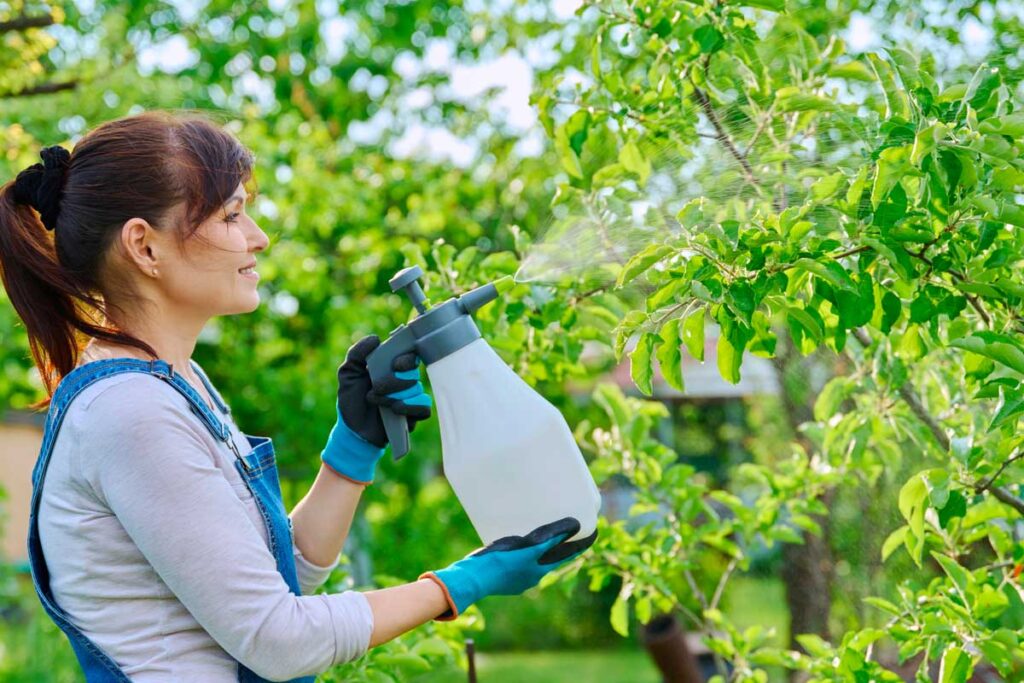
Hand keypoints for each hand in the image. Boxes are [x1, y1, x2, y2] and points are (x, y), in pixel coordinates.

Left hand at [320, 335, 431, 483]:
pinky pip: (424, 408)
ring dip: (394, 395)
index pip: (410, 354)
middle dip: (394, 380)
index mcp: (391, 367)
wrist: (352, 430)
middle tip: (376, 387)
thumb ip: (357, 353)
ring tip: (375, 401)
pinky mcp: (413, 416)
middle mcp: (404, 380)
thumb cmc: (352, 400)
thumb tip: (376, 338)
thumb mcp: (348, 374)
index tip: (394, 364)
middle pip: (413, 372)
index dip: (406, 358)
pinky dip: (410, 407)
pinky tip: (395, 409)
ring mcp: (410, 398)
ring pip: (416, 390)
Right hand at [419, 517, 597, 619]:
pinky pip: (519, 558)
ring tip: (542, 530)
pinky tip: (516, 539)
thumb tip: (574, 526)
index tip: (593, 533)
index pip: (566, 555)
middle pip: (552, 557)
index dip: (581, 544)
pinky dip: (524, 549)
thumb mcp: (529, 549)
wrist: (472, 579)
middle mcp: (530, 577)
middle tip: (569, 528)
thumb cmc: (500, 564)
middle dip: (561, 544)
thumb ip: (550, 538)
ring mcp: (515, 576)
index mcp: (539, 572)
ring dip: (542, 546)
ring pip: (534, 558)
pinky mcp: (502, 572)